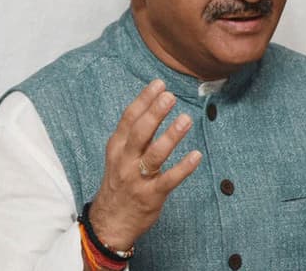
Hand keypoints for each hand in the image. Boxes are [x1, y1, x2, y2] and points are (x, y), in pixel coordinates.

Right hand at [89, 79, 201, 250]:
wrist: (110, 222)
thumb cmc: (119, 182)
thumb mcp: (118, 155)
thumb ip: (132, 133)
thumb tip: (152, 104)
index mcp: (117, 147)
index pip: (129, 118)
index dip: (144, 100)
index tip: (159, 84)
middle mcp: (125, 161)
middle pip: (140, 133)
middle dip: (155, 113)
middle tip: (170, 96)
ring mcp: (138, 179)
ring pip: (155, 154)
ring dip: (171, 136)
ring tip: (186, 120)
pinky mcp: (152, 195)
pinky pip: (169, 180)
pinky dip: (183, 167)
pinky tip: (196, 155)